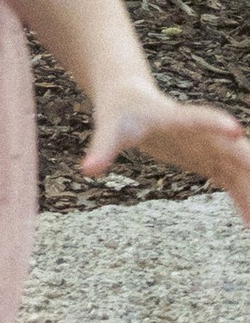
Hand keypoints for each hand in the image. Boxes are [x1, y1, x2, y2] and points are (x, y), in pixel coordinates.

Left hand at [84, 88, 249, 225]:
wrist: (129, 98)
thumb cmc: (119, 112)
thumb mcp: (108, 129)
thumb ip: (102, 149)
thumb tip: (88, 170)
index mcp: (175, 119)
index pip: (198, 120)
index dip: (215, 125)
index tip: (235, 132)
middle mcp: (201, 133)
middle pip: (234, 152)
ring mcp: (209, 147)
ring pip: (240, 171)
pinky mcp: (208, 159)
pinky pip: (232, 182)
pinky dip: (244, 200)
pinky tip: (249, 224)